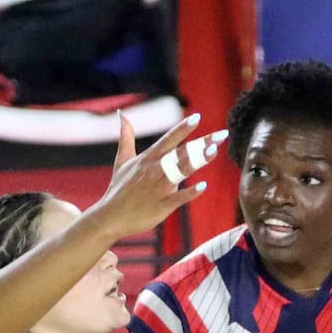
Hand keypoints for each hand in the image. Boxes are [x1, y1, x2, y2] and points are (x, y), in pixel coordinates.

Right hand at [92, 113, 218, 235]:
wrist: (110, 217)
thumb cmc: (118, 189)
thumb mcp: (122, 160)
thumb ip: (126, 136)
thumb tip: (122, 115)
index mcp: (148, 158)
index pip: (169, 139)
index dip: (183, 128)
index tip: (198, 117)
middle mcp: (154, 170)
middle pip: (181, 153)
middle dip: (202, 143)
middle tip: (221, 135)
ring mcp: (158, 188)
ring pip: (181, 172)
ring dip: (197, 161)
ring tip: (214, 152)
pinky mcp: (160, 206)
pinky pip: (177, 198)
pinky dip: (189, 193)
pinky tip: (203, 187)